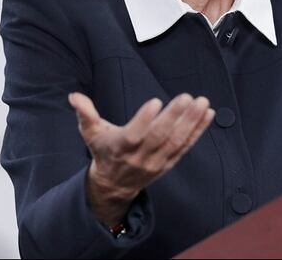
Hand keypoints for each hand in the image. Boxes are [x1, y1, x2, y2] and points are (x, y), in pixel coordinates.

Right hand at [68, 92, 214, 224]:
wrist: (114, 184)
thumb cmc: (104, 151)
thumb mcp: (91, 134)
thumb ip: (85, 114)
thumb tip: (74, 96)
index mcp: (120, 147)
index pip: (133, 135)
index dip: (144, 119)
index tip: (155, 101)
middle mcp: (140, 156)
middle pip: (159, 137)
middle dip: (174, 117)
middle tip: (187, 97)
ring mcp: (157, 161)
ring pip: (176, 142)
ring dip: (191, 122)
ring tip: (203, 103)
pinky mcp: (169, 162)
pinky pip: (186, 146)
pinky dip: (198, 131)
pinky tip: (208, 114)